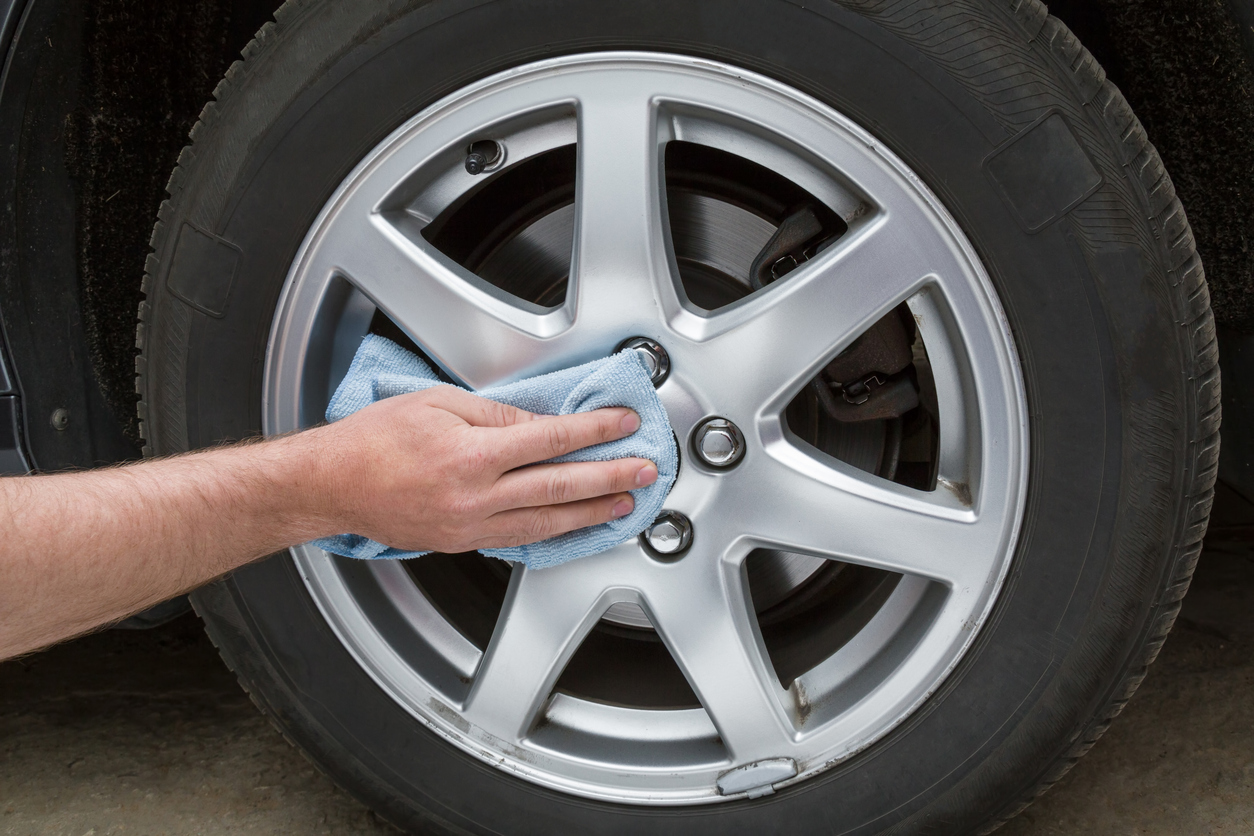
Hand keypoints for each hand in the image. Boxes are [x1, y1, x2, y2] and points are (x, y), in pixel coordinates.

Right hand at [313, 385, 657, 551]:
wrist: (332, 484)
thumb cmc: (374, 438)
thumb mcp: (438, 403)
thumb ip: (495, 413)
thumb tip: (540, 421)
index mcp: (472, 455)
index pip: (551, 439)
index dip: (594, 431)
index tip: (623, 423)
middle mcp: (476, 497)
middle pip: (560, 487)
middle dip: (610, 477)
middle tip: (646, 470)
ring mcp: (470, 526)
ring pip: (547, 522)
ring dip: (593, 513)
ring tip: (626, 503)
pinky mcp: (462, 543)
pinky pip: (520, 538)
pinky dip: (555, 531)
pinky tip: (577, 525)